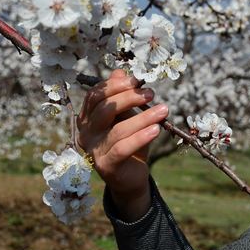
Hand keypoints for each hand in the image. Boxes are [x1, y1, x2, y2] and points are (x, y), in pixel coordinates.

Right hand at [77, 69, 167, 220]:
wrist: (130, 177)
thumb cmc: (128, 142)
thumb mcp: (126, 117)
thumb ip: (121, 96)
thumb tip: (120, 72)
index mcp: (87, 118)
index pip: (95, 96)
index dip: (115, 85)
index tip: (137, 80)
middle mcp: (86, 133)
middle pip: (104, 109)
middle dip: (129, 98)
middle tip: (150, 94)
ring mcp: (94, 150)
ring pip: (117, 129)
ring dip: (143, 117)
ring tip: (163, 110)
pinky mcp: (106, 166)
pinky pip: (123, 148)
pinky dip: (141, 137)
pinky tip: (156, 130)